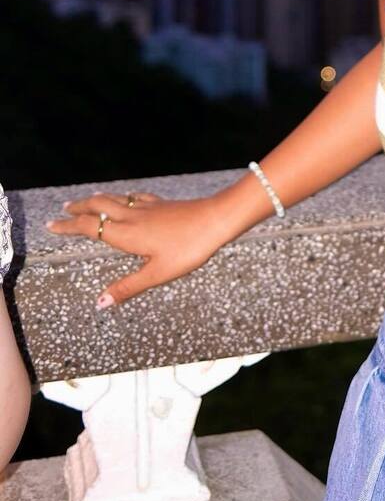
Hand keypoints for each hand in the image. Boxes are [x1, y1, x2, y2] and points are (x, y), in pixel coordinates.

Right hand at [46, 190, 235, 307]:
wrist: (217, 219)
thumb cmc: (188, 248)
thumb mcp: (157, 274)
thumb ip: (127, 287)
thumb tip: (99, 303)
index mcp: (127, 234)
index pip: (90, 227)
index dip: (69, 226)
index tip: (51, 224)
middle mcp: (133, 216)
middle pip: (98, 206)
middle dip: (79, 207)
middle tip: (63, 208)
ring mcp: (148, 207)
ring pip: (116, 198)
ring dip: (98, 199)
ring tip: (87, 200)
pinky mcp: (163, 204)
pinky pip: (136, 197)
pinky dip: (123, 196)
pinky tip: (128, 198)